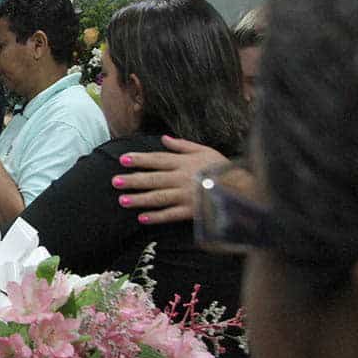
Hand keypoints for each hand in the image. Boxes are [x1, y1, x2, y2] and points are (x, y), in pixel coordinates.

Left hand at [112, 135, 227, 223]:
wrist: (242, 188)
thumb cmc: (222, 168)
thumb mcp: (205, 151)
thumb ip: (183, 145)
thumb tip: (164, 138)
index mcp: (184, 163)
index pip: (158, 160)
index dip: (140, 159)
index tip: (123, 159)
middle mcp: (182, 178)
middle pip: (154, 179)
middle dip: (133, 180)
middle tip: (115, 181)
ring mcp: (186, 196)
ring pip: (159, 197)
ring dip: (139, 199)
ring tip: (122, 200)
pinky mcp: (191, 211)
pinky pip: (171, 214)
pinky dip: (156, 217)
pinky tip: (142, 218)